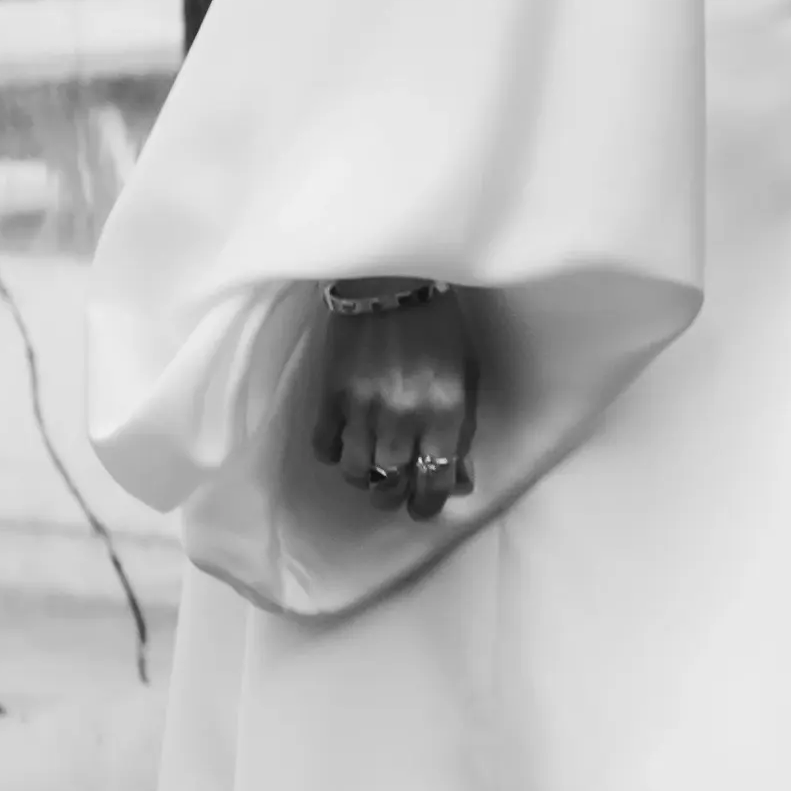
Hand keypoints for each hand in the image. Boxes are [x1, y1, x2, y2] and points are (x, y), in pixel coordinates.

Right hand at [311, 298, 479, 516]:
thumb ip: (460, 425)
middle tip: (394, 494)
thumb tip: (456, 474)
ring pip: (356, 472)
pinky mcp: (332, 395)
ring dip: (364, 479)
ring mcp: (364, 407)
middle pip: (392, 483)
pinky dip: (333, 453)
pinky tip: (344, 447)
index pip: (435, 479)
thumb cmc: (438, 325)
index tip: (423, 509)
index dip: (428, 503)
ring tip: (370, 473)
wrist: (391, 282)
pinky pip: (325, 445)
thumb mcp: (465, 373)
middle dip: (394, 497)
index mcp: (445, 411)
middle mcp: (404, 417)